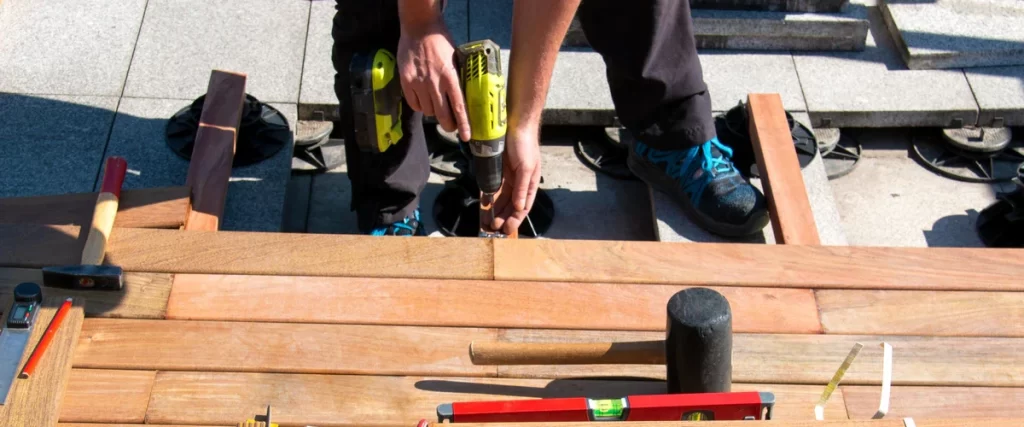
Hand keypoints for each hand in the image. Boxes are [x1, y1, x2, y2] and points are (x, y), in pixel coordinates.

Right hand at [396, 19, 470, 140]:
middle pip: (443, 115)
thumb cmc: (441, 42)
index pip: (459, 107)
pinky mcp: (406, 82)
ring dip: (434, 112)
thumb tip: (463, 98)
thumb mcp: (456, 59)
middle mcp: (435, 83)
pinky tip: (423, 99)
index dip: (463, 124)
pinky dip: (420, 106)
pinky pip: (414, 104)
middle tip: (451, 126)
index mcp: (451, 77)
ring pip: (428, 111)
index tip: (466, 136)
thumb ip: (457, 79)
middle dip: (449, 124)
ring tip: (436, 104)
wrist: (419, 28)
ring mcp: (419, 83)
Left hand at [487, 126, 541, 234]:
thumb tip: (519, 208)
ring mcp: (510, 179)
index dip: (515, 220)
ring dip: (496, 211)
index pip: (523, 208)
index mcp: (530, 185)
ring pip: (502, 200)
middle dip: (503, 218)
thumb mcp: (525, 168)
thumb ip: (522, 188)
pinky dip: (491, 199)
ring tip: (487, 221)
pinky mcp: (500, 172)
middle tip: (492, 229)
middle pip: (511, 207)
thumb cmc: (525, 145)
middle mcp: (520, 184)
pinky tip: (485, 205)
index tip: (506, 230)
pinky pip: (495, 189)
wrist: (515, 125)